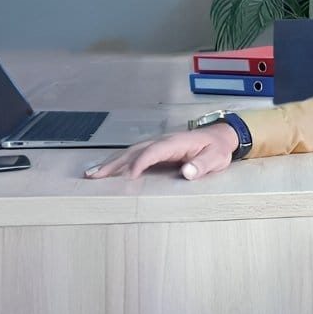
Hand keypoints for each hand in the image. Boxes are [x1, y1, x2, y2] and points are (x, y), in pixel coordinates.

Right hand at [83, 124, 238, 179]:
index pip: (153, 152)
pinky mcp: (156, 150)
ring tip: (92, 174)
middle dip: (114, 163)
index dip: (140, 163)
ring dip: (111, 163)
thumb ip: (203, 165)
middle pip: (134, 151)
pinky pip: (134, 155)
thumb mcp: (216, 158)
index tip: (129, 176)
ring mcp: (157, 144)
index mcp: (175, 143)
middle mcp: (162, 141)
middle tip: (95, 176)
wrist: (220, 137)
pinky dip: (119, 163)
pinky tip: (108, 171)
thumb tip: (188, 172)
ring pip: (130, 152)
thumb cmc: (217, 149)